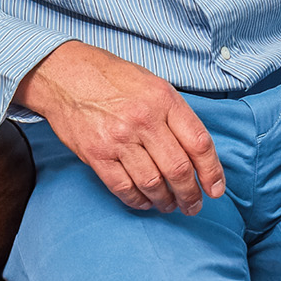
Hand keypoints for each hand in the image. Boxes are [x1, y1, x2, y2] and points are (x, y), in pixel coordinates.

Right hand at [14, 40, 225, 214]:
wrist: (64, 73)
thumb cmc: (112, 78)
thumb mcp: (153, 84)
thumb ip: (175, 115)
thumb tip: (197, 153)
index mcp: (164, 99)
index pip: (199, 143)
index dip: (212, 172)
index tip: (215, 189)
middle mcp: (143, 119)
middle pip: (178, 170)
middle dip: (190, 195)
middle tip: (192, 206)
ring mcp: (118, 138)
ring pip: (152, 183)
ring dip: (165, 201)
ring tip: (169, 205)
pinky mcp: (96, 154)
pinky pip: (123, 187)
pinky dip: (137, 200)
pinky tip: (144, 201)